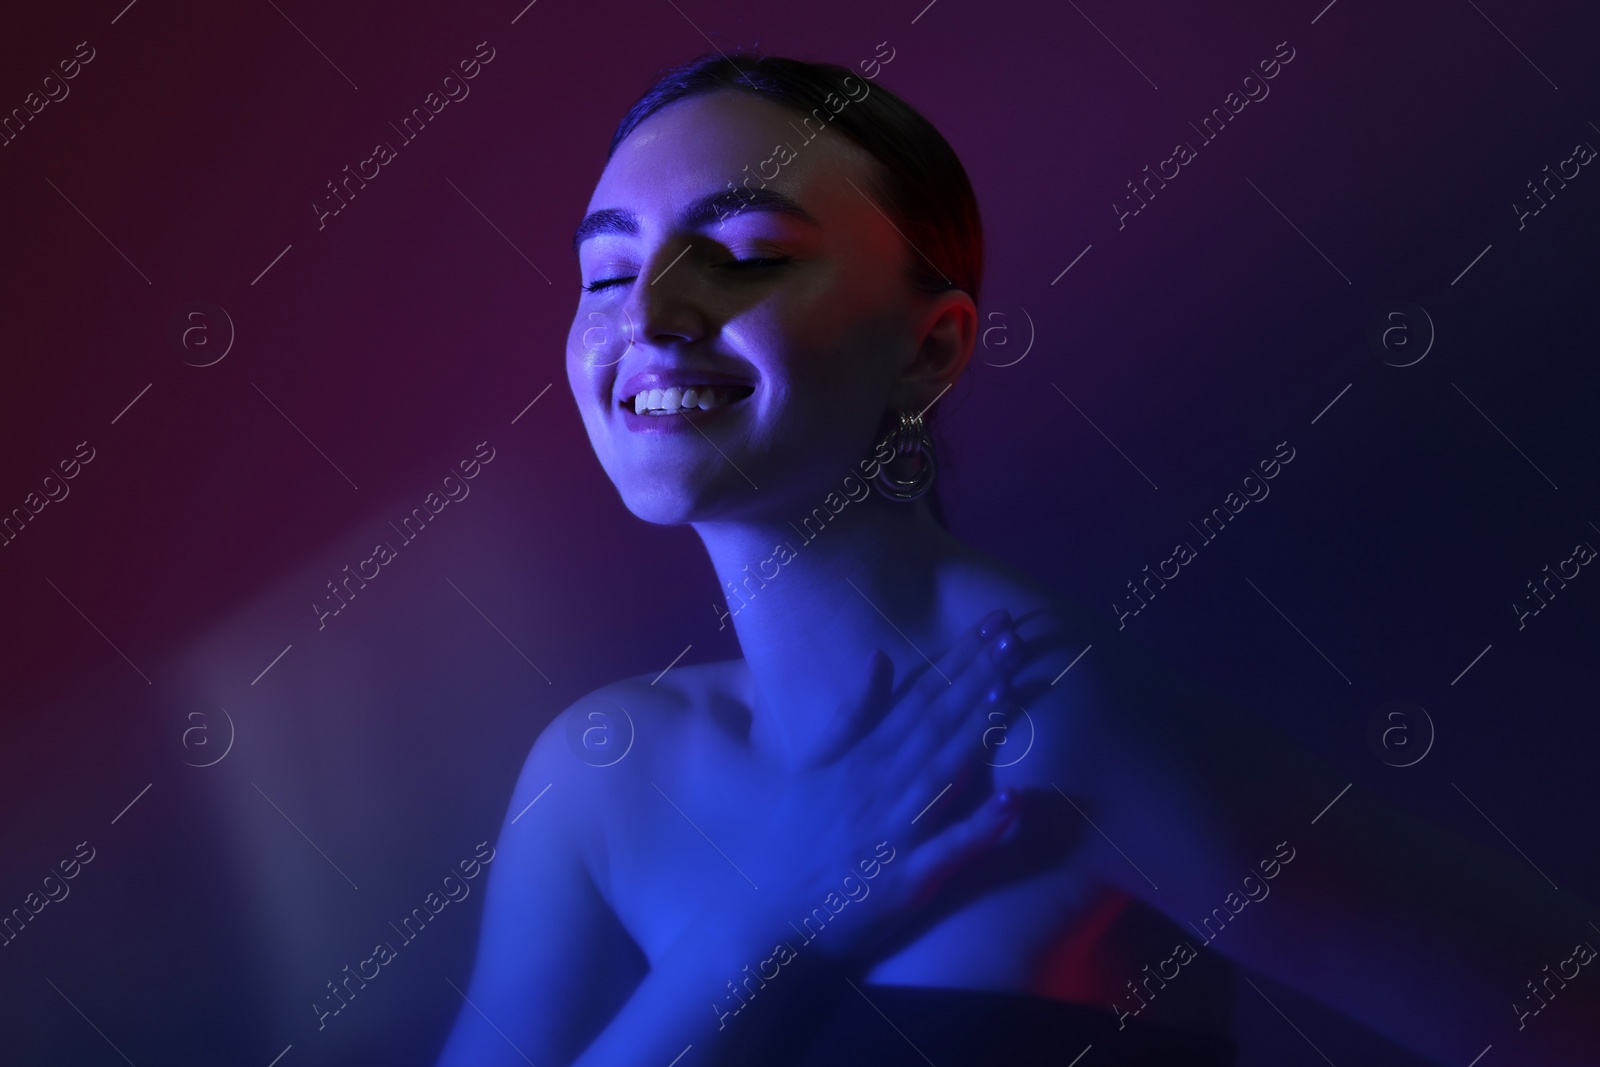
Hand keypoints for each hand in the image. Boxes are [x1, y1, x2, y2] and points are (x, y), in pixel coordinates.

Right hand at [719, 607, 1030, 966]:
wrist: (767, 915)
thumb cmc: (795, 839)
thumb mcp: (817, 765)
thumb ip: (854, 714)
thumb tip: (881, 655)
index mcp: (864, 758)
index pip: (920, 698)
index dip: (961, 660)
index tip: (996, 623)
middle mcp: (881, 786)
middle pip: (936, 723)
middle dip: (979, 677)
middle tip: (1016, 634)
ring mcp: (894, 832)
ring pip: (943, 772)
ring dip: (978, 732)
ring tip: (1012, 691)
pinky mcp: (905, 881)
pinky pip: (948, 851)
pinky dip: (981, 828)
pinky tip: (1015, 803)